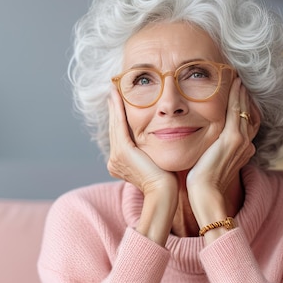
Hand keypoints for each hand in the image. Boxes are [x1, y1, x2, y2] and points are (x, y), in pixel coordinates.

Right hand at [107, 87, 177, 243]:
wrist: (164, 194)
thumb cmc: (168, 182)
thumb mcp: (157, 162)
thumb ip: (153, 151)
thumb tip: (161, 140)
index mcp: (121, 163)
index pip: (120, 135)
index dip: (119, 117)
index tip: (119, 100)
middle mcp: (115, 160)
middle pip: (115, 128)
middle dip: (114, 108)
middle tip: (114, 89)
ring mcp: (116, 156)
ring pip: (115, 124)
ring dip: (114, 105)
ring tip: (114, 89)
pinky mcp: (122, 152)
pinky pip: (119, 125)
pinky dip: (117, 109)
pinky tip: (116, 95)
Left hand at [186, 78, 260, 223]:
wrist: (206, 195)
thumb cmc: (202, 184)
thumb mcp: (209, 163)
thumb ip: (210, 151)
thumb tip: (202, 146)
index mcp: (242, 150)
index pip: (246, 123)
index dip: (243, 107)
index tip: (237, 94)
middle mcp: (246, 144)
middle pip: (249, 113)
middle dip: (244, 96)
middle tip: (239, 80)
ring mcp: (241, 140)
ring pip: (244, 108)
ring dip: (241, 92)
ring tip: (237, 78)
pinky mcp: (233, 139)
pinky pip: (237, 109)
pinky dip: (236, 95)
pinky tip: (234, 83)